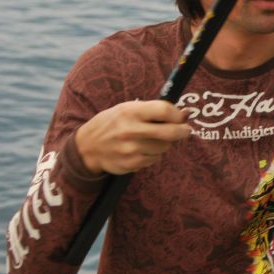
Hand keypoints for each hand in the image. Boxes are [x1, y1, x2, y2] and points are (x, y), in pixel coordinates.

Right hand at [75, 100, 191, 174]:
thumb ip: (155, 110)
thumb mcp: (128, 109)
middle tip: (185, 131)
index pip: (164, 110)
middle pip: (169, 132)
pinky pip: (154, 159)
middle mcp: (130, 130)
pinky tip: (142, 150)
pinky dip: (154, 155)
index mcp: (130, 112)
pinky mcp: (131, 163)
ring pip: (164, 147)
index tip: (182, 116)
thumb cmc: (113, 124)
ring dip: (164, 144)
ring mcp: (130, 149)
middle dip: (182, 131)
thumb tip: (186, 113)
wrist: (88, 146)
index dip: (178, 114)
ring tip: (151, 139)